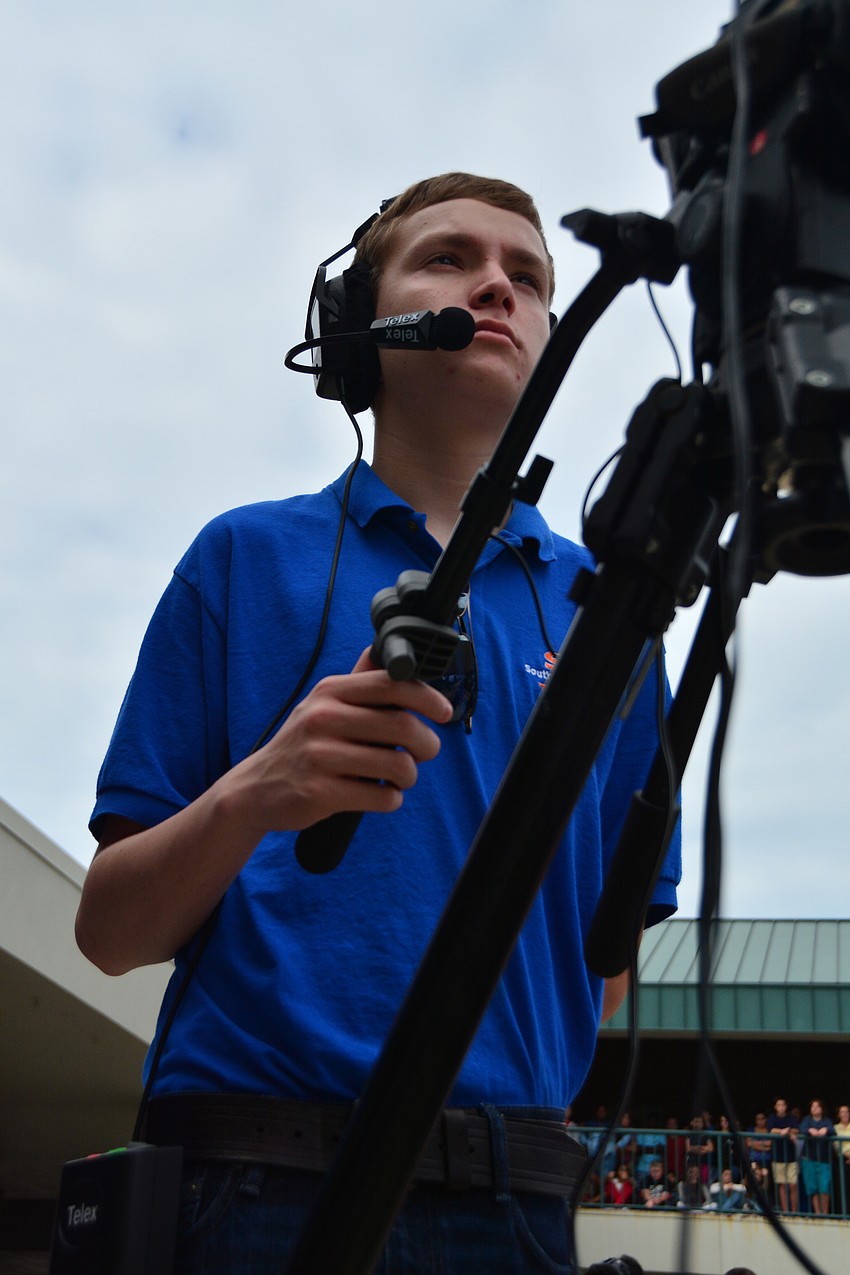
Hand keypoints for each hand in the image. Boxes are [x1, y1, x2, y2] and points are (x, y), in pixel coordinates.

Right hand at [229, 647, 453, 831]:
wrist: (255, 789)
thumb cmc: (301, 746)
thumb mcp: (321, 705)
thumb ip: (356, 683)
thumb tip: (382, 651)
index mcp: (329, 693)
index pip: (390, 684)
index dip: (427, 697)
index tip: (444, 711)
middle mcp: (322, 719)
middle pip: (402, 726)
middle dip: (427, 744)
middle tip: (426, 752)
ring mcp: (319, 757)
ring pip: (397, 765)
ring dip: (409, 776)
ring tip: (399, 777)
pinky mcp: (320, 793)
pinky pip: (381, 797)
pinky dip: (391, 799)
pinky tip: (380, 794)